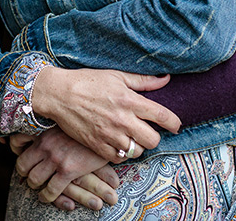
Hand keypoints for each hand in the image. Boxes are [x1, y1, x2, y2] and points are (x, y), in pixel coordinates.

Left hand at [13, 128, 118, 210]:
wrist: (108, 129)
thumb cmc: (88, 123)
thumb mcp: (67, 119)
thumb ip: (53, 123)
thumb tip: (42, 120)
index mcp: (44, 129)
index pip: (17, 139)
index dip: (14, 148)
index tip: (18, 152)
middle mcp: (46, 144)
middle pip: (22, 164)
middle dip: (23, 172)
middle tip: (27, 174)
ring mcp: (55, 158)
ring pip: (33, 179)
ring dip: (33, 185)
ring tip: (37, 187)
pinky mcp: (67, 171)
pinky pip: (50, 190)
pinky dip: (46, 197)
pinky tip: (46, 197)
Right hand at [31, 68, 180, 162]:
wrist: (60, 94)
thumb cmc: (88, 81)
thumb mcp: (117, 75)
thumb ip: (143, 81)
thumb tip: (165, 79)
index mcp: (129, 100)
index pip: (162, 115)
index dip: (174, 123)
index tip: (175, 125)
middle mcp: (122, 119)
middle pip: (153, 139)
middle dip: (154, 136)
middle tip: (148, 131)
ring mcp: (109, 134)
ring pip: (137, 151)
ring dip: (138, 145)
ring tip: (131, 137)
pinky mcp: (97, 145)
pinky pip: (119, 158)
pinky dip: (122, 153)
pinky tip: (118, 143)